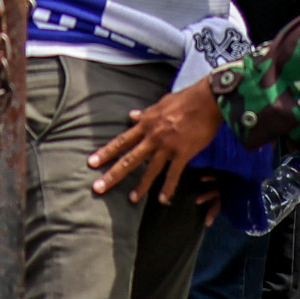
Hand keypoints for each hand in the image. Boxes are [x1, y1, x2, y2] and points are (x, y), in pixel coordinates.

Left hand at [89, 84, 220, 202]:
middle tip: (97, 188)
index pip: (121, 141)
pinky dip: (168, 188)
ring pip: (150, 170)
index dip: (106, 153)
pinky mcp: (183, 153)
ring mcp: (167, 146)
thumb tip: (131, 115)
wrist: (208, 99)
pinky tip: (163, 200)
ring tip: (131, 200)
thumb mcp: (161, 103)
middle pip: (128, 159)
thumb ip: (145, 112)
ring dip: (140, 186)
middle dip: (112, 174)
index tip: (91, 163)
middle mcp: (153, 137)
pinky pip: (173, 174)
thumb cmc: (186, 98)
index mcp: (146, 124)